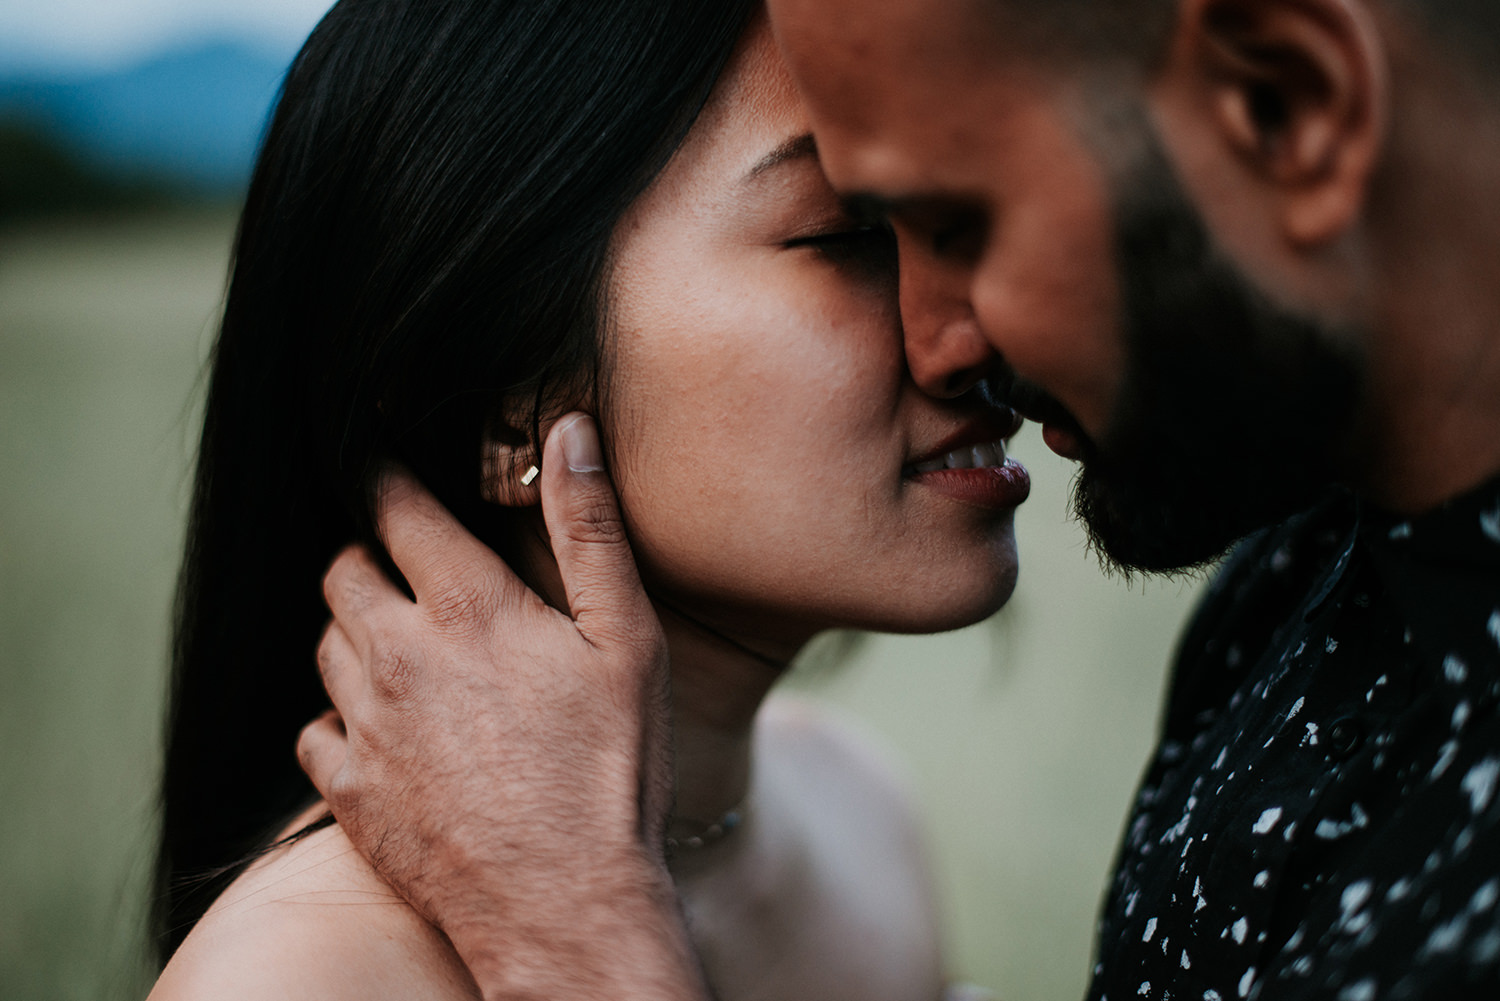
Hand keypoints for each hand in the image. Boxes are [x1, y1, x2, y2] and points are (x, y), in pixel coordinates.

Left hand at [296, 414, 704, 1000]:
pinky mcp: (349, 792)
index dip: (385, 477)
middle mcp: (398, 657)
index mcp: (467, 608)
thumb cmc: (611, 770)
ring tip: (408, 650)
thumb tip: (566, 432)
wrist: (567, 905)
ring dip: (356, 633)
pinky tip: (390, 731)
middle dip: (370, 556)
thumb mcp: (626, 639)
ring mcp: (365, 728)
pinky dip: (341, 717)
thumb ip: (588, 529)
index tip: (384, 467)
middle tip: (409, 569)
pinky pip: (314, 731)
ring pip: (325, 647)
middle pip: (342, 571)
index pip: (396, 508)